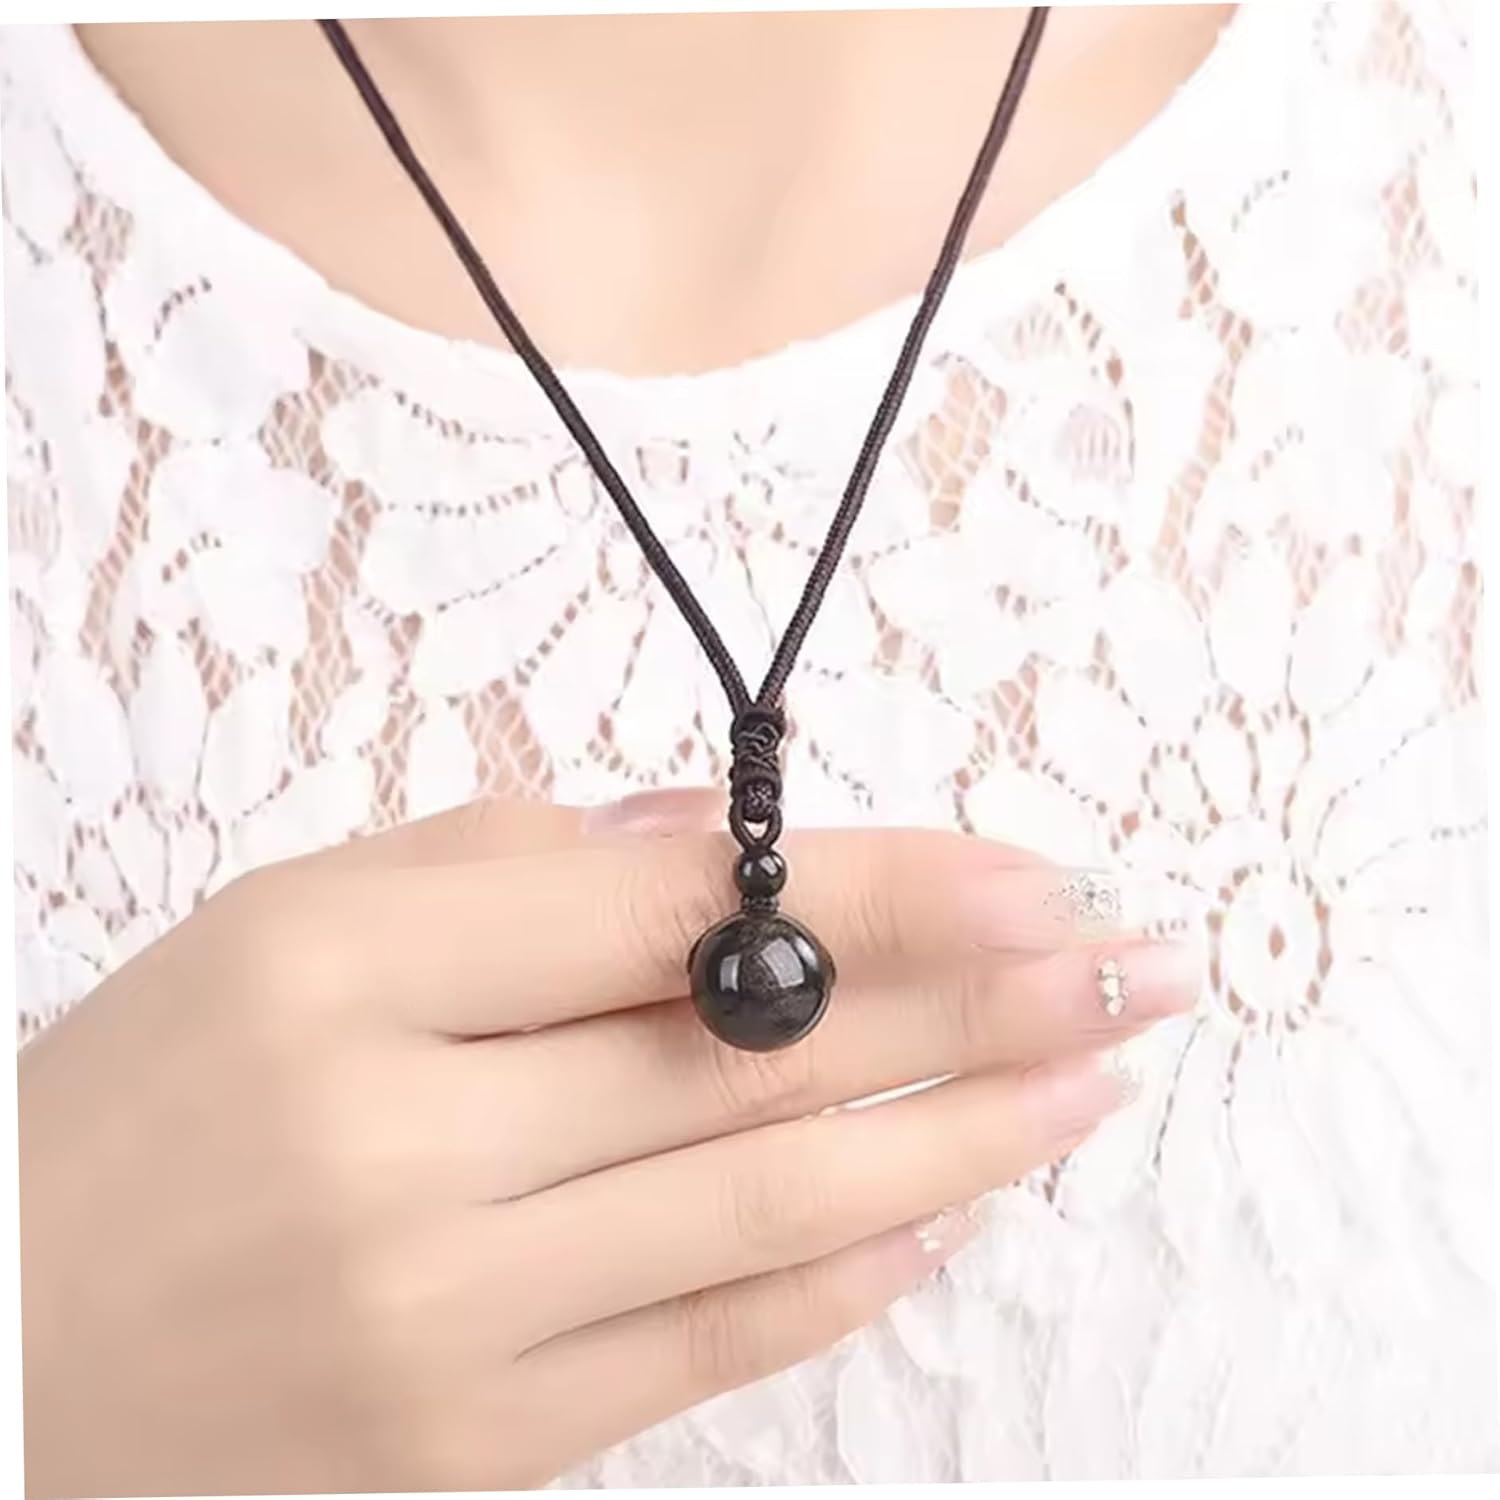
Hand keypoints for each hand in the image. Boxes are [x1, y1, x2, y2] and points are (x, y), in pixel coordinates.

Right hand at [18, 789, 1199, 1495]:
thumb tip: (714, 848)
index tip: (1029, 872)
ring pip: (765, 1207)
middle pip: (756, 1058)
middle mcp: (405, 1149)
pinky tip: (947, 1214)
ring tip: (1092, 1083)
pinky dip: (838, 1274)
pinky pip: (703, 1350)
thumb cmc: (150, 1094)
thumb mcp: (287, 920)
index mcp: (346, 972)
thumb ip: (504, 868)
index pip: (680, 913)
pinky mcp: (467, 1447)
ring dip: (959, 1140)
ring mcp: (444, 1319)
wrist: (0, 1342)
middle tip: (1130, 965)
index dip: (880, 885)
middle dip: (976, 1003)